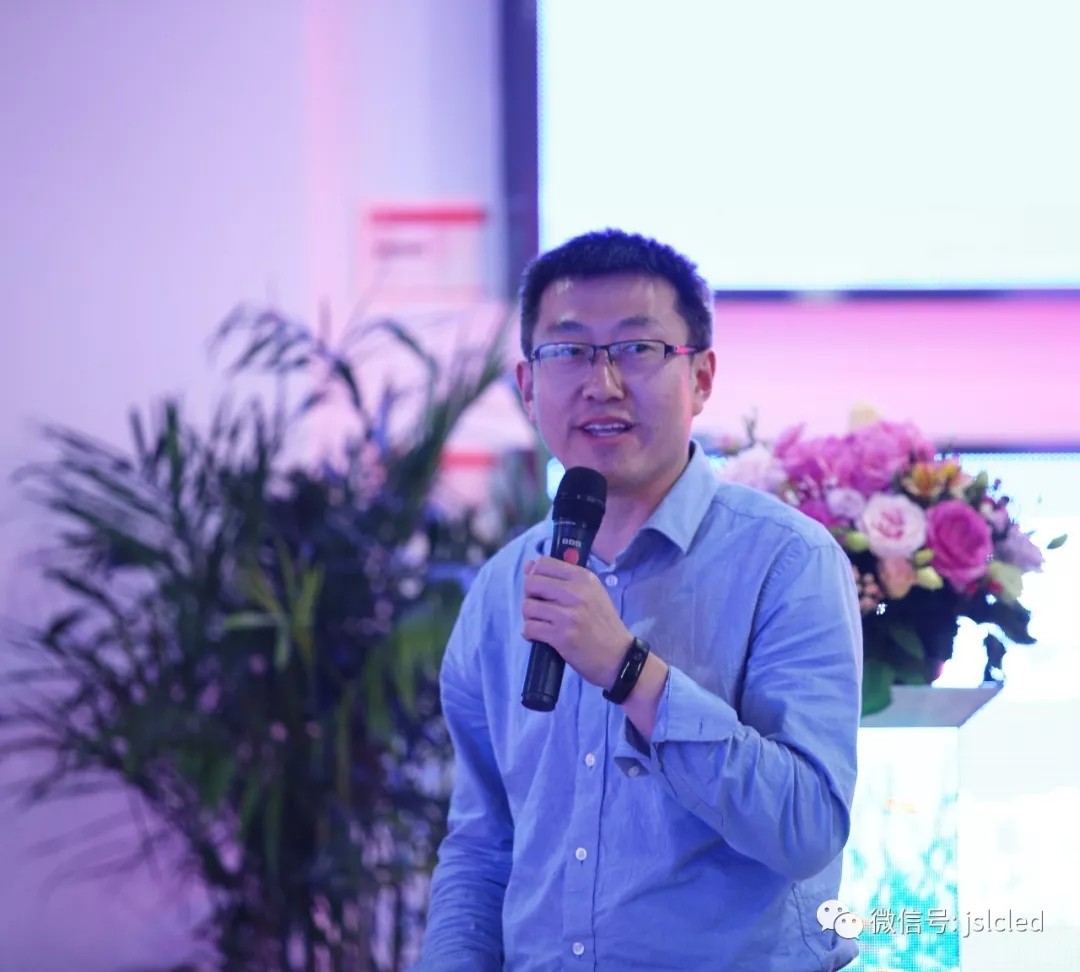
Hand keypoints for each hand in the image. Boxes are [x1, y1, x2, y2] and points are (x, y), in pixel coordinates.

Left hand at [522, 556, 630, 689]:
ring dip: (530, 617)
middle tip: (540, 608)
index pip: (544, 563)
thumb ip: (561, 579)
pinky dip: (530, 634)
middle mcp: (576, 592)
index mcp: (584, 578)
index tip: (541, 589)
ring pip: (528, 607)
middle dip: (530, 596)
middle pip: (531, 583)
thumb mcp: (591, 594)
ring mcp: (568, 615)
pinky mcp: (561, 636)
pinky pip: (530, 628)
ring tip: (542, 624)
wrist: (619, 657)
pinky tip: (541, 636)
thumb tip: (528, 566)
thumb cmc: (603, 624)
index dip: (535, 575)